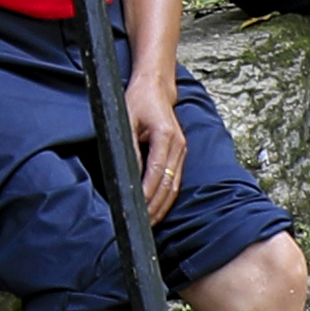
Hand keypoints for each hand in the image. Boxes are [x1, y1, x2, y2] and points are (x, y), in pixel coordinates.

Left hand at [127, 69, 188, 216]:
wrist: (156, 87)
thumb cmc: (139, 100)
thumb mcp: (127, 121)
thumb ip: (129, 148)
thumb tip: (129, 175)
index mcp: (166, 135)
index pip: (157, 171)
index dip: (147, 192)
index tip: (137, 208)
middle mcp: (178, 144)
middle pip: (168, 184)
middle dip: (155, 206)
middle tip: (142, 224)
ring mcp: (182, 149)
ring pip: (174, 185)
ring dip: (163, 205)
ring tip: (150, 222)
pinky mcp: (181, 153)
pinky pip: (176, 180)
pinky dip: (167, 196)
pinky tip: (159, 208)